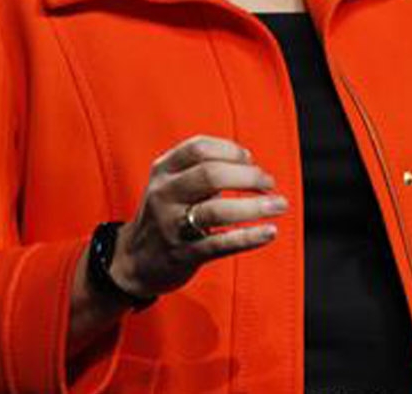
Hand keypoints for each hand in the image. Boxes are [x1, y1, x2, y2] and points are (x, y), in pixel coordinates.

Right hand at [112, 135, 286, 299]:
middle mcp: (165, 194)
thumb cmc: (164, 216)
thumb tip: (250, 164)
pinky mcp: (184, 254)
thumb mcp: (171, 185)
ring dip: (255, 207)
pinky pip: (220, 244)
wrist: (132, 262)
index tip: (250, 159)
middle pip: (210, 174)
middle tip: (269, 183)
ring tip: (279, 205)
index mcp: (163, 171)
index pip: (199, 148)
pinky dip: (248, 237)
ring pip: (216, 210)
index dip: (231, 150)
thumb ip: (202, 171)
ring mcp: (173, 225)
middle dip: (247, 176)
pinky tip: (269, 232)